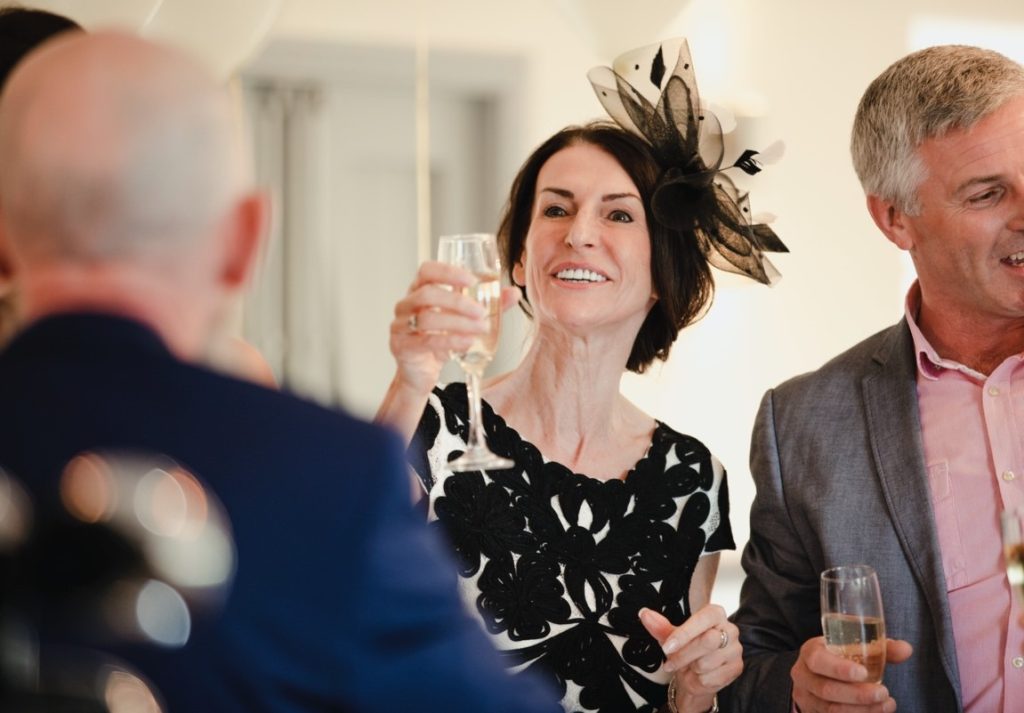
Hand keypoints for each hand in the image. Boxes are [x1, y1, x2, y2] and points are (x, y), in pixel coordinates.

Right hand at [389, 261, 518, 392]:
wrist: (420, 372)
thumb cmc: (438, 339)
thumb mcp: (463, 320)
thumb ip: (487, 305)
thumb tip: (513, 293)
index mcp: (419, 290)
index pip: (427, 271)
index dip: (448, 272)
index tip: (472, 280)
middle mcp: (406, 305)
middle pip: (427, 294)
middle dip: (457, 302)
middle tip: (481, 311)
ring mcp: (401, 326)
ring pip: (427, 319)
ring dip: (458, 322)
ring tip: (480, 328)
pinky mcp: (402, 347)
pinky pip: (426, 341)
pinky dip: (450, 341)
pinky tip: (468, 343)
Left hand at [640, 605, 740, 711]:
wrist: (695, 677)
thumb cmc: (686, 652)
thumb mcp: (670, 638)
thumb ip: (659, 626)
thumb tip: (644, 613)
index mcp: (714, 614)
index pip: (703, 618)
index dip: (684, 634)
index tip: (667, 647)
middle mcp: (730, 629)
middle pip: (707, 641)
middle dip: (683, 655)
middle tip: (671, 662)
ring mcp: (735, 649)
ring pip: (708, 662)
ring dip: (691, 669)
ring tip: (690, 666)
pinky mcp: (737, 668)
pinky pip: (714, 677)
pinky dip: (700, 680)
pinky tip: (700, 675)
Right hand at [790, 636, 912, 712]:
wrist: (819, 673)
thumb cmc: (840, 657)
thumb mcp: (854, 647)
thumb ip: (881, 648)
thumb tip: (906, 649)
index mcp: (810, 653)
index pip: (817, 660)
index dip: (838, 668)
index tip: (863, 673)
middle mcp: (803, 676)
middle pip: (826, 689)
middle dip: (858, 694)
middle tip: (883, 693)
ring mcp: (806, 698)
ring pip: (831, 709)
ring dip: (862, 710)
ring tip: (886, 704)